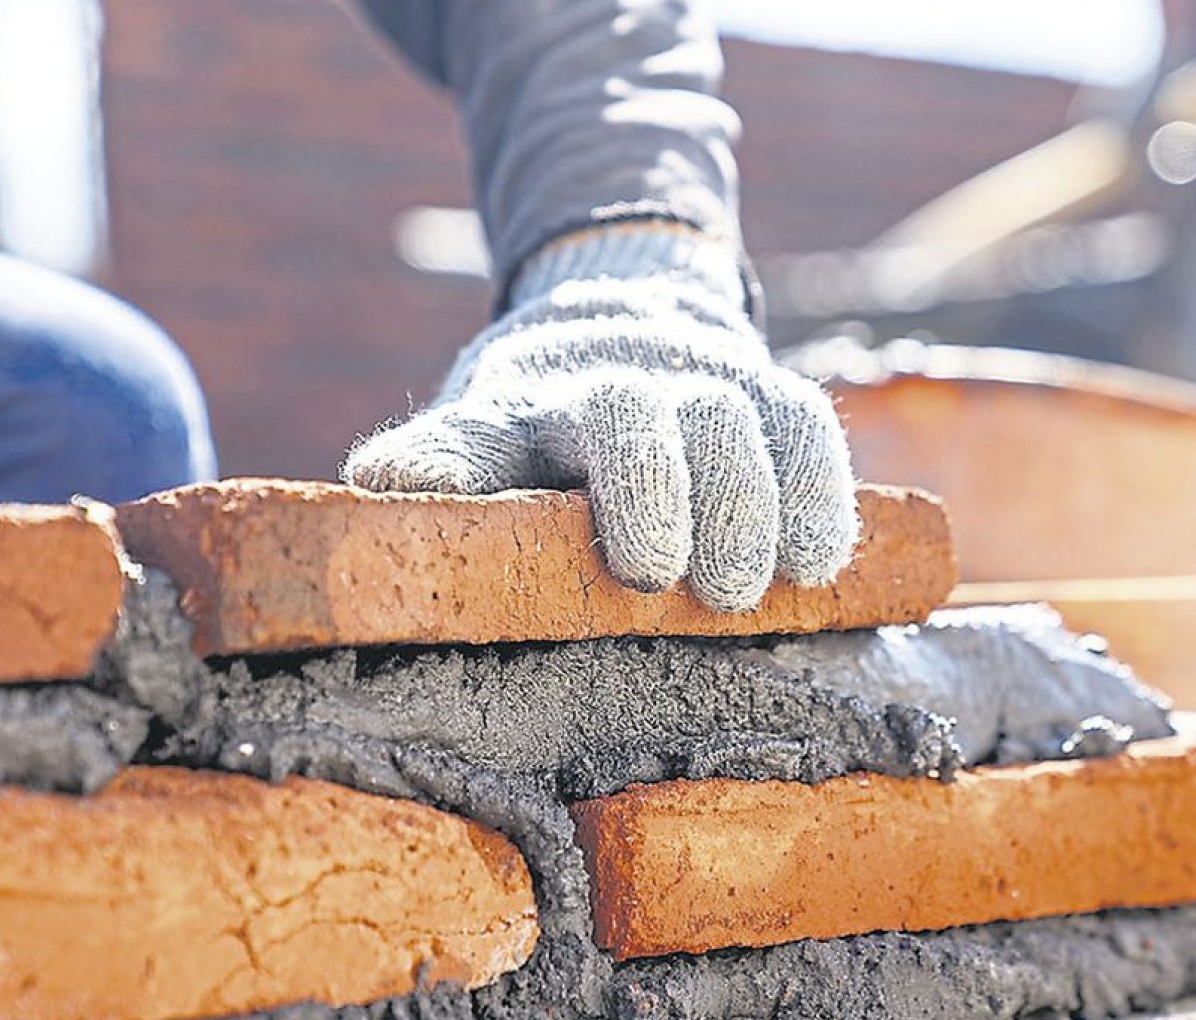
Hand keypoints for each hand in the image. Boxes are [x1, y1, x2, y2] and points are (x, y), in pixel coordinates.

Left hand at [341, 225, 858, 612]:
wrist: (628, 320)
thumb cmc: (541, 422)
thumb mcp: (480, 433)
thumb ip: (447, 458)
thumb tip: (377, 482)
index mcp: (532, 400)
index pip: (515, 429)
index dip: (534, 475)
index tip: (588, 549)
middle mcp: (621, 376)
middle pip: (636, 412)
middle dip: (658, 493)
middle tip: (670, 583)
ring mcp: (703, 379)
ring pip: (730, 418)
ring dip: (745, 507)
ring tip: (742, 594)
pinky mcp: (772, 393)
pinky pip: (805, 430)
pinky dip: (818, 495)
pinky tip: (815, 563)